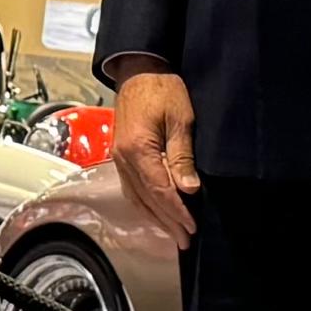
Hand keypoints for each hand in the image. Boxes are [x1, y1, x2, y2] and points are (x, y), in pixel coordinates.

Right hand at [112, 66, 200, 243]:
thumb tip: (188, 189)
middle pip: (147, 199)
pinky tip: (154, 212)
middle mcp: (124, 159)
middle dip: (168, 222)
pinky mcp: (120, 155)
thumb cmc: (162, 88)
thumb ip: (181, 156)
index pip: (160, 190)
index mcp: (138, 150)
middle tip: (184, 240)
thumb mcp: (180, 119)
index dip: (177, 212)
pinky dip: (144, 204)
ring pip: (136, 197)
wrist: (138, 69)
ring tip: (172, 233)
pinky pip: (131, 188)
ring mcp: (119, 158)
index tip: (192, 227)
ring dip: (155, 217)